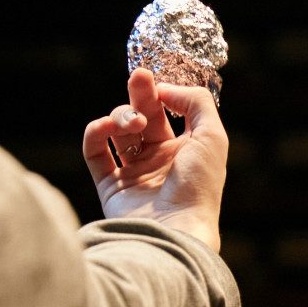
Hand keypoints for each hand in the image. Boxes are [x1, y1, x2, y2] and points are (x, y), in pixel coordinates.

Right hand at [81, 67, 227, 252]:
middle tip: (139, 78)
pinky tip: (106, 127)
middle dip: (139, 94)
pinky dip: (95, 133)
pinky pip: (94, 151)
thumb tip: (165, 89)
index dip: (159, 93)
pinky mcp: (110, 187)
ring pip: (118, 130)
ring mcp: (133, 174)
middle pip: (141, 116)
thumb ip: (196, 103)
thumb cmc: (199, 186)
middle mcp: (158, 161)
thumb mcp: (213, 137)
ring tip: (135, 124)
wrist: (176, 229)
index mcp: (184, 150)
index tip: (156, 80)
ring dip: (122, 116)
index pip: (167, 112)